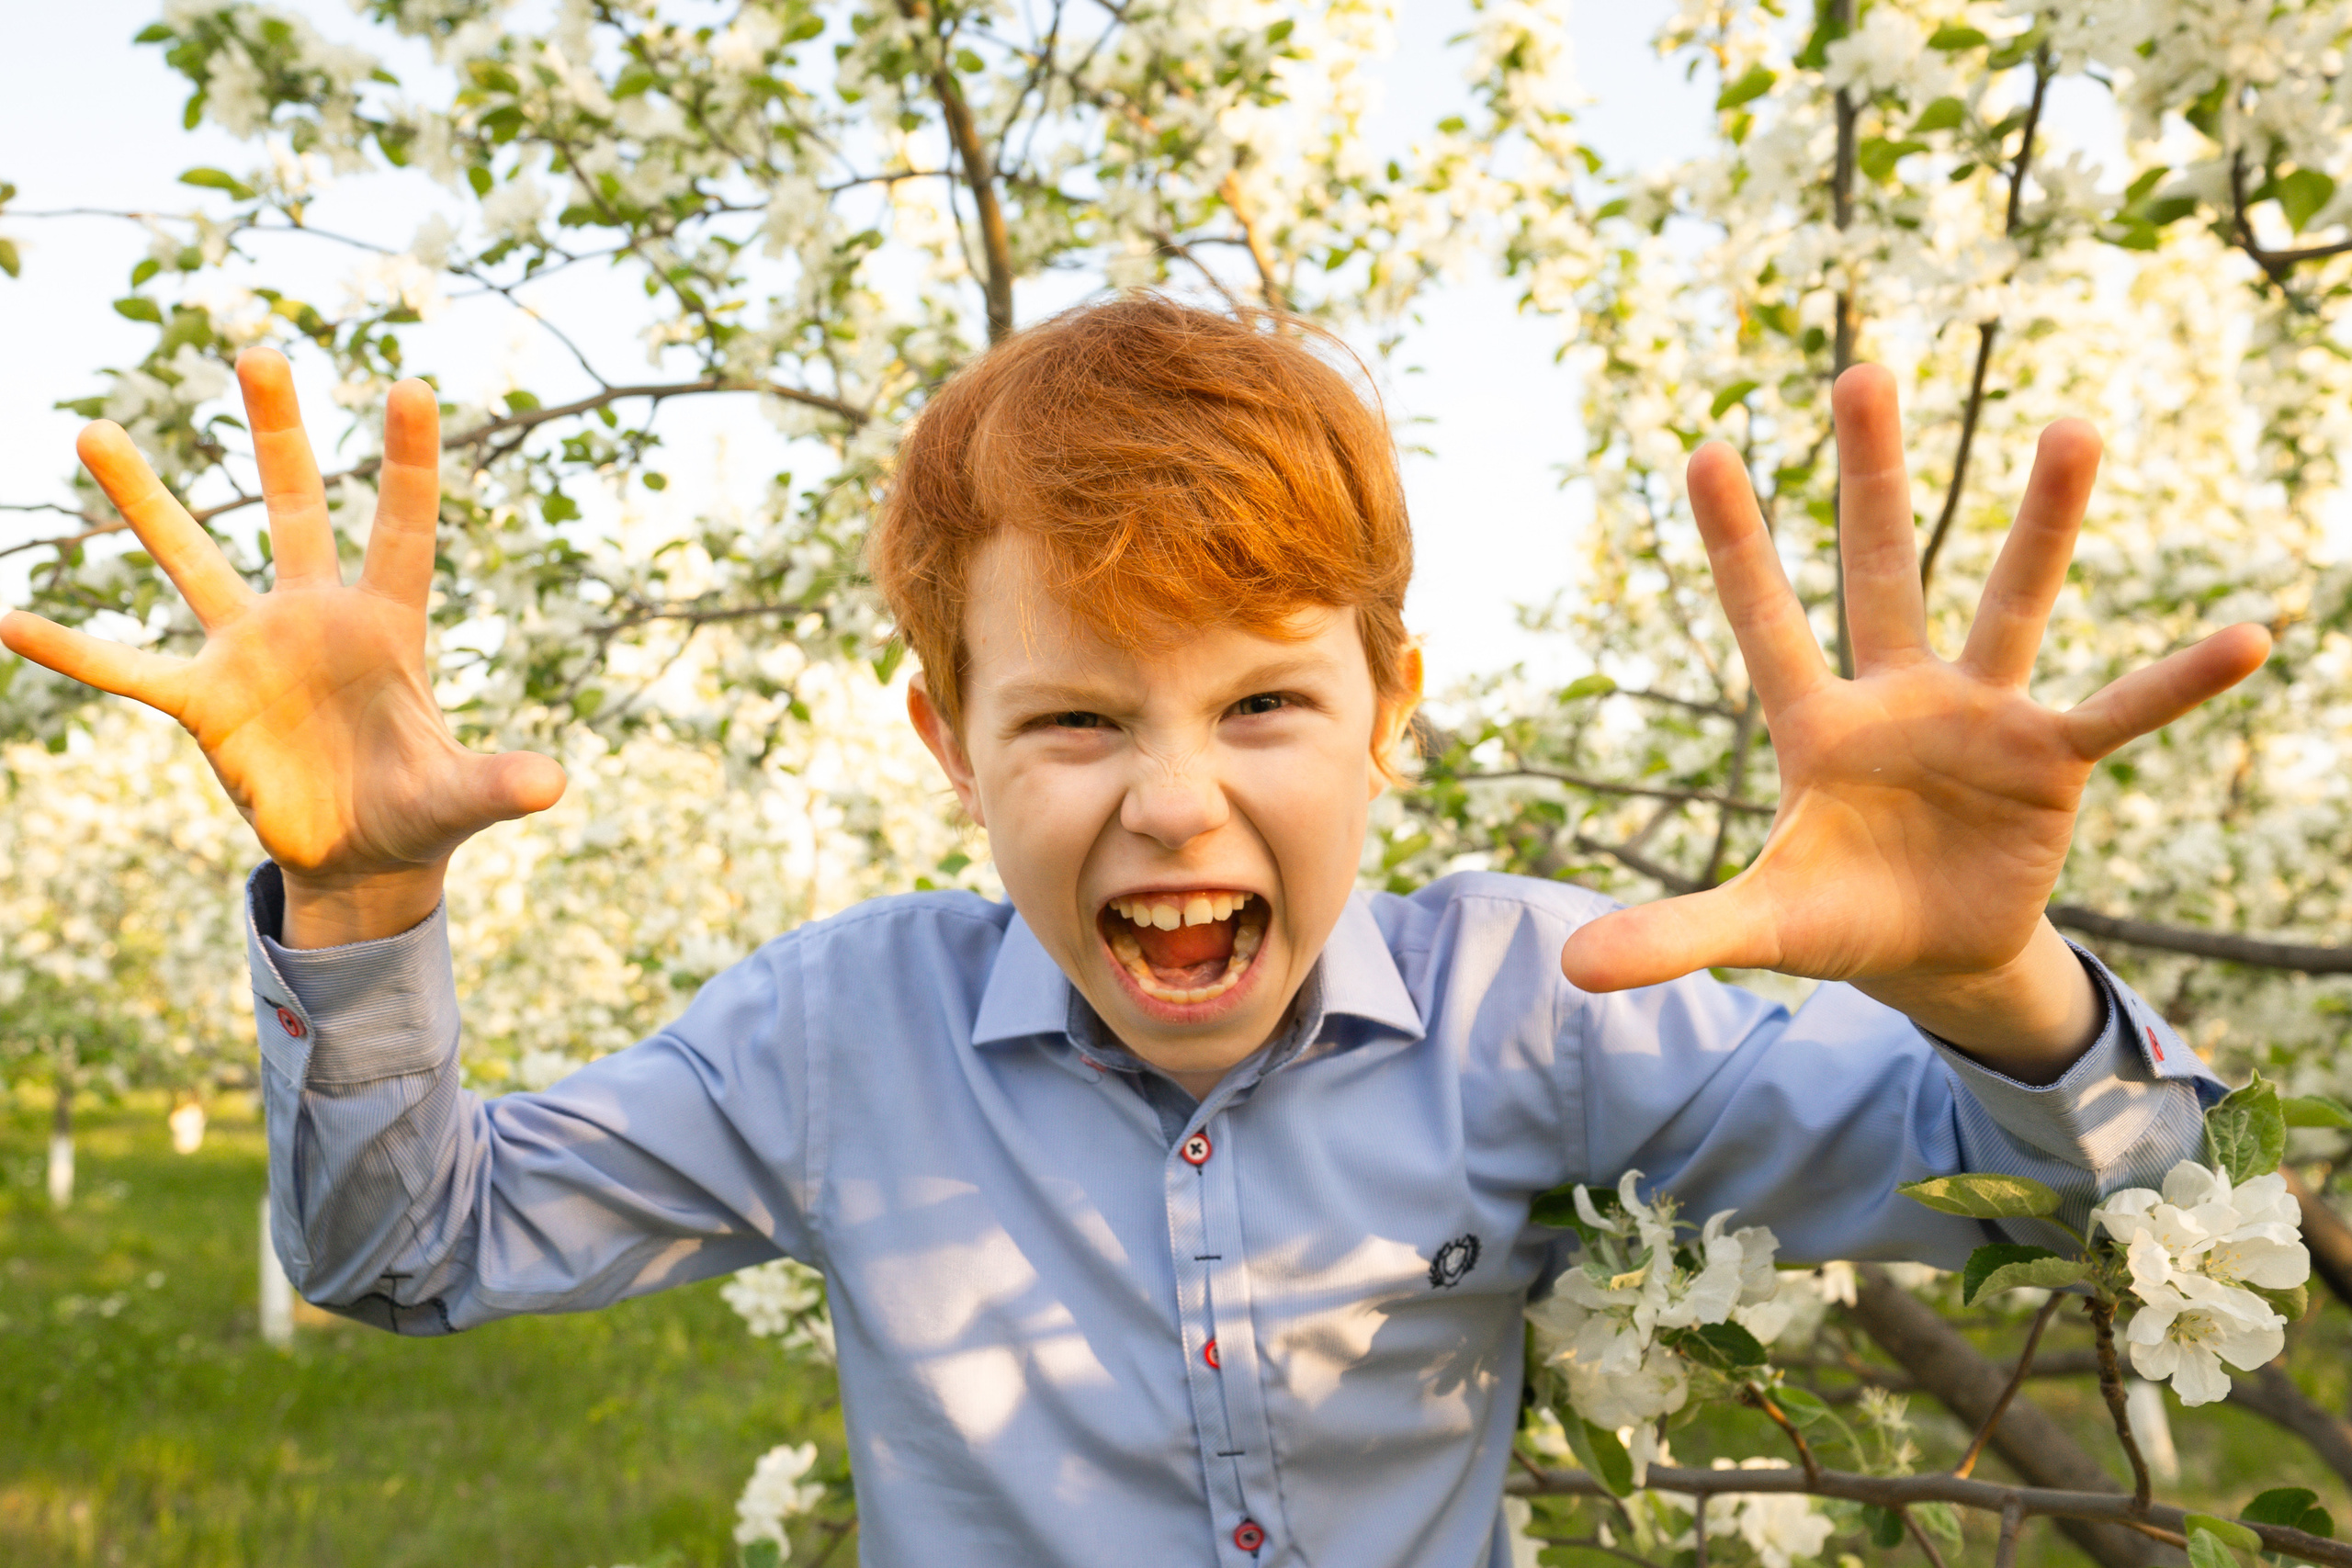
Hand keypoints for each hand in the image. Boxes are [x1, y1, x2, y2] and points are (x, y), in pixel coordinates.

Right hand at [0, 349, 564, 945]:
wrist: (363, 856)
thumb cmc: (419, 811)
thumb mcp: (461, 797)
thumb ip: (498, 783)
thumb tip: (554, 787)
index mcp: (390, 628)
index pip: (404, 529)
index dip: (410, 462)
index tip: (411, 383)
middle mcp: (316, 618)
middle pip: (297, 508)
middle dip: (278, 434)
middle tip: (258, 348)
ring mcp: (252, 651)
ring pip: (193, 559)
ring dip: (145, 501)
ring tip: (94, 430)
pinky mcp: (204, 702)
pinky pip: (129, 668)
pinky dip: (74, 650)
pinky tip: (11, 621)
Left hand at [1560, 366, 2269, 1068]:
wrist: (1933, 955)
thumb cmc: (1839, 917)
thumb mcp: (1760, 928)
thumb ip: (1677, 935)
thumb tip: (1572, 967)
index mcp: (1816, 724)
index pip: (1765, 620)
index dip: (1736, 544)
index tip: (1703, 449)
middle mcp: (1898, 696)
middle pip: (1881, 569)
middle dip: (1871, 477)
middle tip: (1859, 369)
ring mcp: (1981, 718)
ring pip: (2008, 604)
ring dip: (2041, 523)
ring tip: (2073, 428)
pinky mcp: (2052, 763)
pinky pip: (2120, 714)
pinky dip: (2175, 683)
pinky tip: (2247, 638)